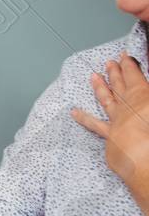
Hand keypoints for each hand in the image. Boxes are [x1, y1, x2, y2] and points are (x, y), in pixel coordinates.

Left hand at [71, 53, 148, 195]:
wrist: (145, 158)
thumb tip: (147, 97)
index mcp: (142, 95)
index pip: (134, 75)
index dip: (129, 65)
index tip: (124, 57)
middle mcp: (126, 105)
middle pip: (120, 85)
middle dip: (115, 72)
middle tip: (109, 62)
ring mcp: (116, 121)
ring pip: (106, 100)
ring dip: (100, 87)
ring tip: (93, 76)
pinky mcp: (110, 137)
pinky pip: (94, 125)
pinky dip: (83, 118)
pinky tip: (74, 112)